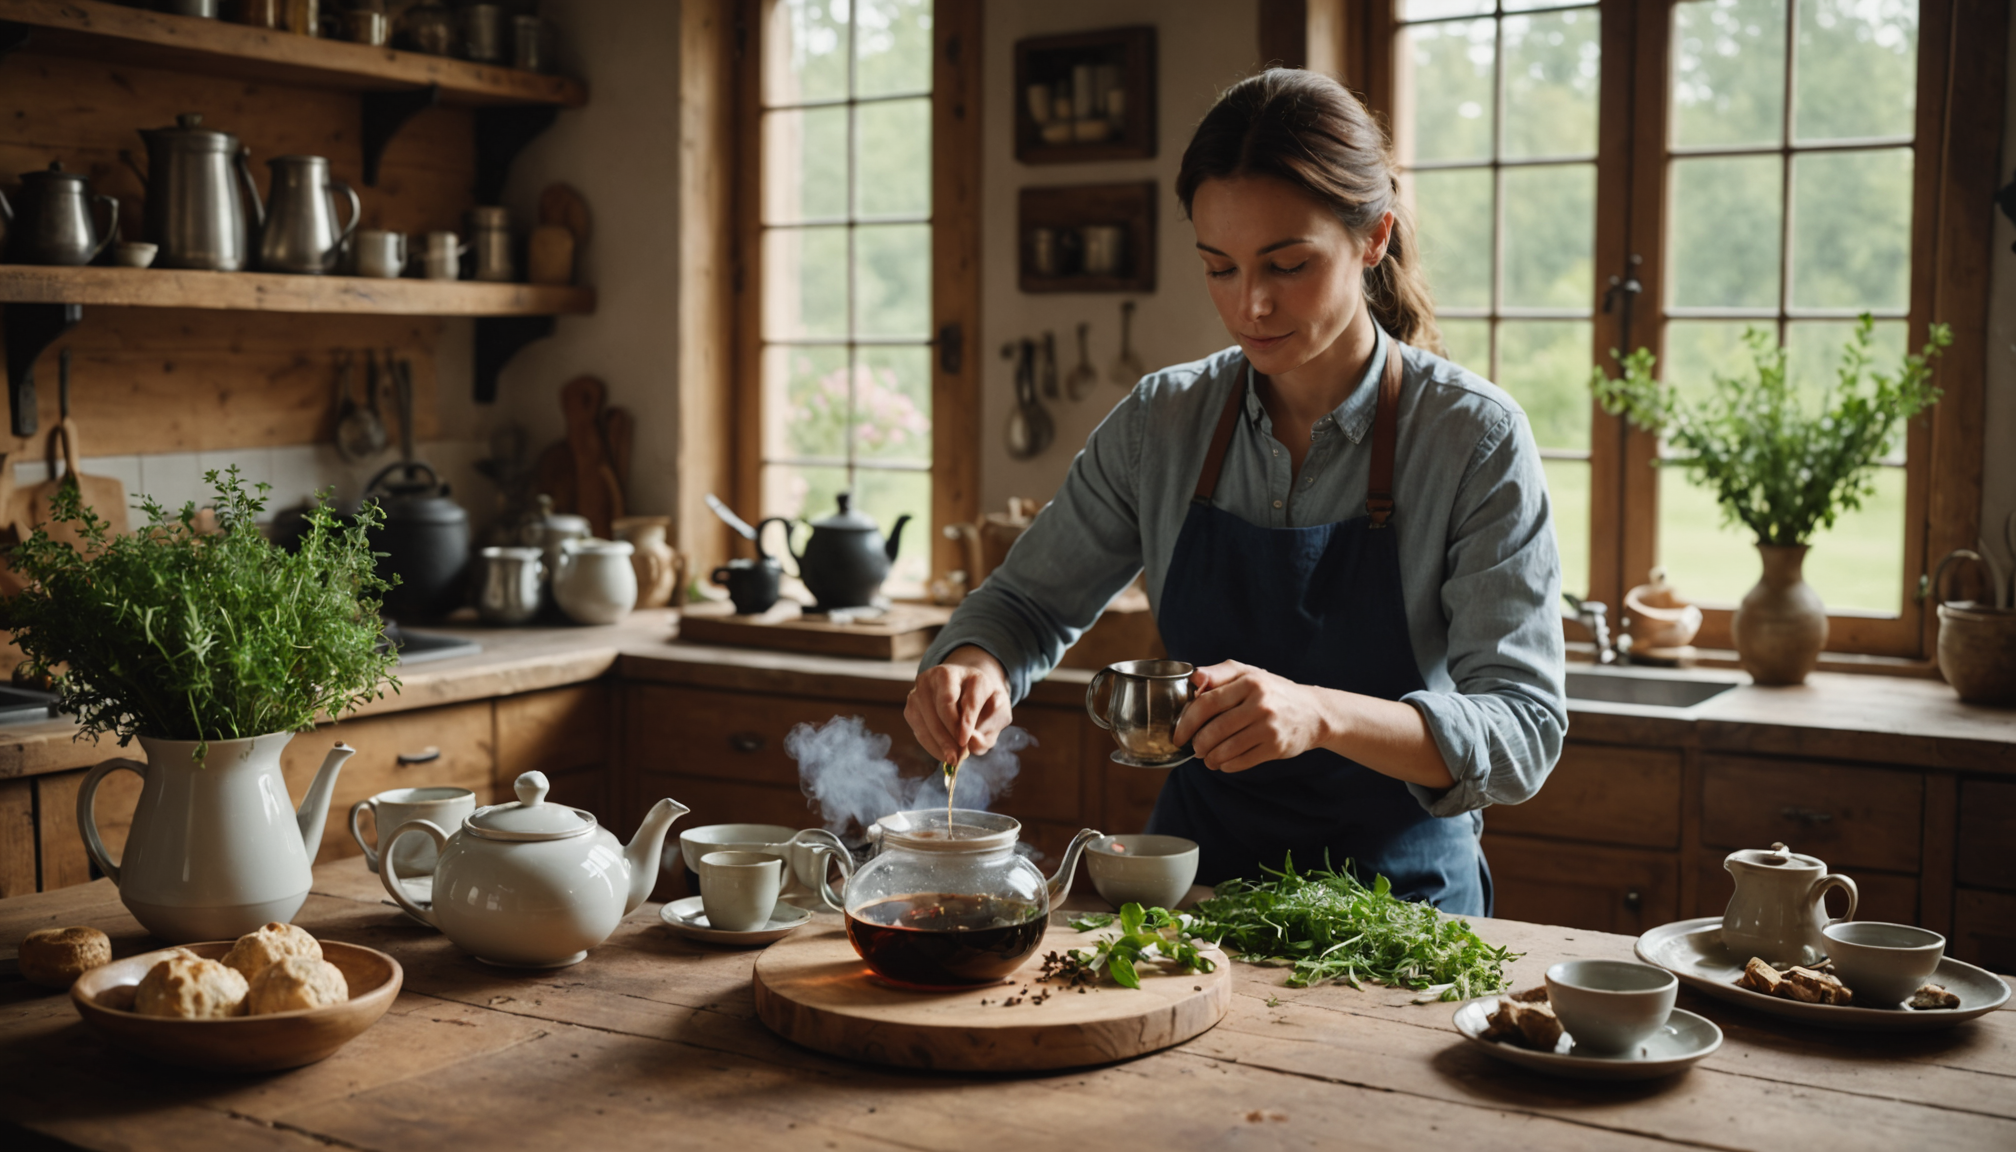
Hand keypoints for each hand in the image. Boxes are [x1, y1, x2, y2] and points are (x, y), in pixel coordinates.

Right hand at [905, 646, 1011, 763]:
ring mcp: (924, 686)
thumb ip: (989, 730)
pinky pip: (918, 726)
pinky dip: (929, 743)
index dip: (967, 722)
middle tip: (958, 757)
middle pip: (945, 704)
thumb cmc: (984, 707)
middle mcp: (944, 674)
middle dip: (950, 735)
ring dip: (939, 742)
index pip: (970, 699)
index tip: (965, 742)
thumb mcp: (998, 717)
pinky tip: (942, 753)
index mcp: (974, 676)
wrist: (967, 694)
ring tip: (952, 758)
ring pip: (928, 716)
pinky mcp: (912, 701)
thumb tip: (970, 742)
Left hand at [1172, 661, 1335, 772]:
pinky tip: (1224, 763)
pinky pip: (1242, 761)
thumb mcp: (1249, 674)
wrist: (1314, 712)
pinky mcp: (1276, 747)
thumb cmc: (1274, 692)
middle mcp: (1260, 703)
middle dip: (1198, 744)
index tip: (1179, 734)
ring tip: (1207, 759)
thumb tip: (1194, 679)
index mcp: (1249, 682)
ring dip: (1210, 758)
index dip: (1187, 721)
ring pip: (1227, 749)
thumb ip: (1219, 673)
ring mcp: (1269, 727)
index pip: (1207, 702)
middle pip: (1215, 729)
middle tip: (1194, 748)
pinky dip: (1227, 765)